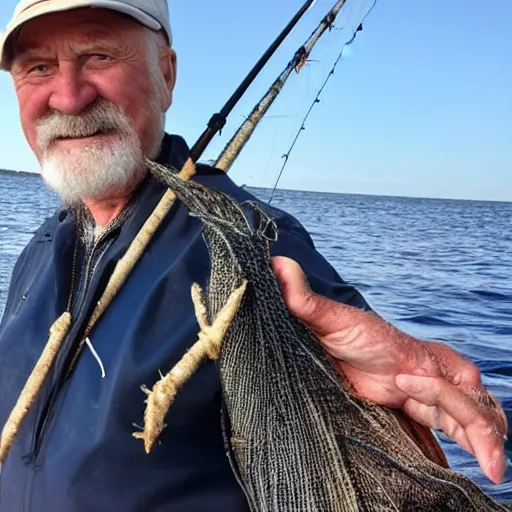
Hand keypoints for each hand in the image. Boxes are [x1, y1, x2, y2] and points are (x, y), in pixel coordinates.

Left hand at [273, 256, 508, 483]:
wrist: (339, 344)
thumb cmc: (334, 331)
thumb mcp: (322, 317)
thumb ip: (303, 296)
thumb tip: (276, 263)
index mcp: (414, 353)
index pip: (453, 376)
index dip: (440, 393)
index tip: (409, 394)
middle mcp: (430, 372)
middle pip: (470, 400)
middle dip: (481, 426)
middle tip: (488, 462)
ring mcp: (427, 391)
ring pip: (472, 413)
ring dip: (487, 436)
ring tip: (494, 470)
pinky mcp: (420, 407)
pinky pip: (456, 425)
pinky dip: (474, 442)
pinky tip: (482, 467)